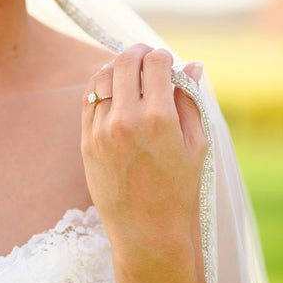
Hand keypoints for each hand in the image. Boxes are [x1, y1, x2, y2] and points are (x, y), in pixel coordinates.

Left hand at [81, 43, 207, 257]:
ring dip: (115, 65)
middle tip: (145, 56)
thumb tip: (192, 66)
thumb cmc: (177, 190)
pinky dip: (99, 85)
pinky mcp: (86, 140)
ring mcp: (101, 129)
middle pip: (125, 62)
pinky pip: (87, 98)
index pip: (156, 63)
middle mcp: (125, 119)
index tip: (166, 61)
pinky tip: (111, 89)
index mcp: (158, 118)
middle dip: (138, 52)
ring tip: (127, 71)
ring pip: (101, 76)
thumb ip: (191, 101)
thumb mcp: (196, 146)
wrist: (145, 230)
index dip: (163, 56)